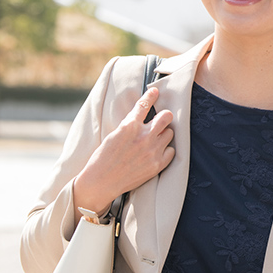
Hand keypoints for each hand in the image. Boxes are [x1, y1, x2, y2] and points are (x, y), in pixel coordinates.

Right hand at [73, 87, 174, 220]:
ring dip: (163, 134)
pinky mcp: (157, 164)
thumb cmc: (104, 157)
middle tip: (160, 120)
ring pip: (169, 133)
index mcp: (129, 126)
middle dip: (164, 116)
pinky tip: (157, 152)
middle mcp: (143, 136)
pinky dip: (166, 150)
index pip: (144, 105)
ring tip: (154, 140)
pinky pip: (172, 151)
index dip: (151, 96)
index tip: (155, 91)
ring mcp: (152, 151)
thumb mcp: (114, 134)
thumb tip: (143, 116)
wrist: (101, 182)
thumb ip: (130, 125)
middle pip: (166, 116)